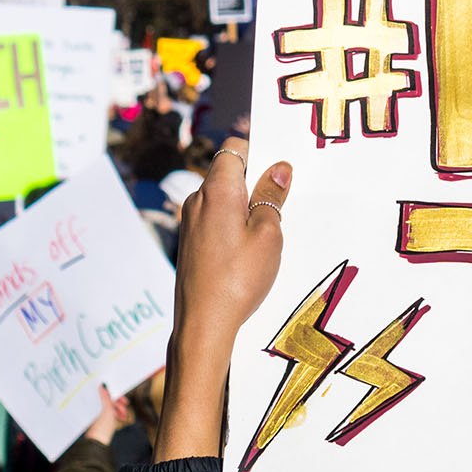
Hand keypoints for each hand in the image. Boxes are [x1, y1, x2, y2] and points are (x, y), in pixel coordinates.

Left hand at [82, 385, 128, 445]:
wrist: (98, 443)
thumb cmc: (101, 428)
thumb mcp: (107, 410)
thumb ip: (106, 397)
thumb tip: (102, 386)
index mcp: (94, 404)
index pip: (105, 394)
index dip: (115, 396)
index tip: (123, 399)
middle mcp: (94, 408)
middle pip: (108, 401)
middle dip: (118, 404)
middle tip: (125, 408)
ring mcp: (96, 415)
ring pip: (109, 408)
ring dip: (118, 410)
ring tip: (123, 416)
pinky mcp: (99, 421)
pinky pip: (108, 414)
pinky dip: (115, 415)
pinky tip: (120, 419)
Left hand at [159, 140, 289, 461]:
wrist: (203, 323)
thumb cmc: (239, 278)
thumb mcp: (269, 234)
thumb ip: (272, 196)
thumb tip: (279, 168)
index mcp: (217, 189)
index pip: (234, 148)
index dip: (257, 149)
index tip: (279, 163)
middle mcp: (197, 200)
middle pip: (228, 173)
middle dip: (255, 181)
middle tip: (283, 201)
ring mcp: (189, 222)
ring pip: (222, 198)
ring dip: (244, 205)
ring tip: (268, 232)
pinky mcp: (189, 242)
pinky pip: (214, 219)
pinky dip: (232, 224)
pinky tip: (249, 250)